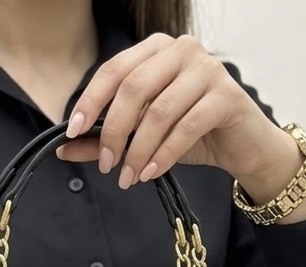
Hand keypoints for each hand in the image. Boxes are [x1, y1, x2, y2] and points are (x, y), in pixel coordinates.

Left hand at [57, 34, 303, 203]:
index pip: (114, 70)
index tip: (73, 132)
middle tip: (107, 165)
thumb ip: (104, 140)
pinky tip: (150, 173)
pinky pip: (186, 127)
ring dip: (138, 150)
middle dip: (114, 131)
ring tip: (129, 178)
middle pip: (133, 88)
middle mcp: (182, 50)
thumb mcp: (143, 137)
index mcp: (156, 50)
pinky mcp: (226, 95)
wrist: (243, 147)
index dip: (90, 101)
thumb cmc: (192, 135)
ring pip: (159, 111)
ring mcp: (207, 68)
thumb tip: (63, 149)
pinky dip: (163, 155)